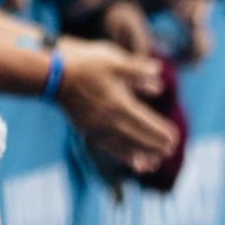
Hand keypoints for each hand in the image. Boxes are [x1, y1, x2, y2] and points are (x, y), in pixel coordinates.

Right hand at [56, 36, 179, 173]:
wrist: (50, 72)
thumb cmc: (84, 62)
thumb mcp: (114, 60)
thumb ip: (138, 72)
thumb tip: (159, 83)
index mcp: (118, 103)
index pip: (145, 122)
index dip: (160, 132)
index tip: (174, 138)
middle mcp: (108, 119)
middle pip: (136, 138)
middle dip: (154, 146)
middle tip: (169, 152)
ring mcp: (96, 127)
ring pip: (122, 146)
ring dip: (139, 156)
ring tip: (153, 165)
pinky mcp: (86, 129)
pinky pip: (107, 147)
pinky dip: (121, 156)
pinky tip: (131, 162)